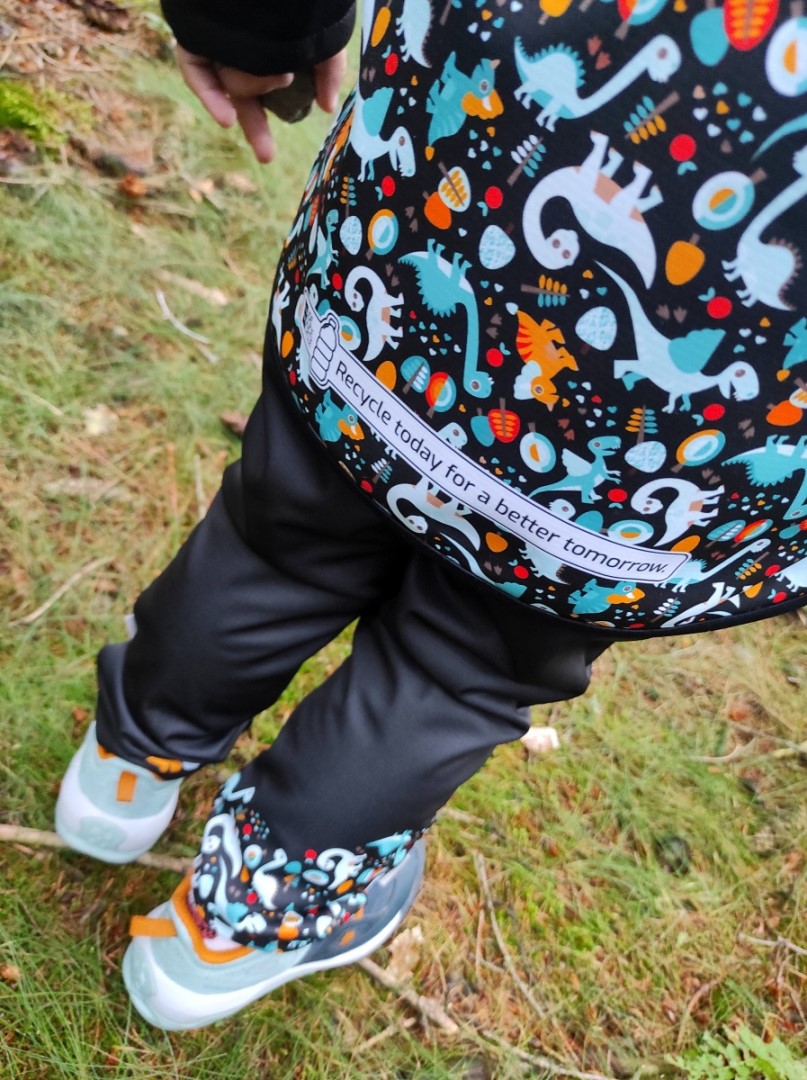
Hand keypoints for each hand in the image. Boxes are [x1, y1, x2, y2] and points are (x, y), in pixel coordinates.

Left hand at [176, 46, 348, 163]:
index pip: (262, 89)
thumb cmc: (300, 4)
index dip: (262, 122)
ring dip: (256, 85)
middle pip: (242, 96)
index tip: (270, 155)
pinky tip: (227, 120)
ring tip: (278, 73)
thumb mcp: (325, 37)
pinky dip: (211, 96)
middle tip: (267, 157)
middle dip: (254, 128)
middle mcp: (240, 46)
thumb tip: (326, 107)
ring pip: (234, 83)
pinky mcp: (196, 36)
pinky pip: (197, 73)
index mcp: (266, 47)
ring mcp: (216, 42)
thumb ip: (330, 70)